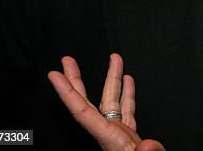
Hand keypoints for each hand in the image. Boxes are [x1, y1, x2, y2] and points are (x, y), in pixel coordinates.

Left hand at [48, 53, 164, 150]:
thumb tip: (147, 145)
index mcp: (109, 141)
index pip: (82, 112)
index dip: (67, 92)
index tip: (55, 75)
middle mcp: (110, 135)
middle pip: (88, 102)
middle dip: (77, 80)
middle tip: (67, 61)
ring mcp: (120, 136)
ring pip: (112, 101)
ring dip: (112, 79)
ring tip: (114, 60)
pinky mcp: (131, 138)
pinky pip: (128, 111)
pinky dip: (128, 94)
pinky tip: (129, 81)